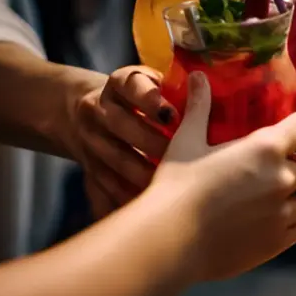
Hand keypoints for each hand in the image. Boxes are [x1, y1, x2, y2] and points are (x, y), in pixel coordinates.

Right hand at [67, 66, 174, 217]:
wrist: (89, 114)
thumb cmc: (140, 98)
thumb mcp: (153, 81)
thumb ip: (176, 87)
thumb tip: (207, 87)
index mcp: (118, 84)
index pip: (132, 86)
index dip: (151, 101)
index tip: (172, 116)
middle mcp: (98, 110)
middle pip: (121, 126)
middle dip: (151, 143)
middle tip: (181, 159)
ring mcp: (89, 142)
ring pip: (112, 162)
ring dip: (141, 177)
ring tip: (170, 190)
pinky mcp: (88, 170)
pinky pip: (101, 190)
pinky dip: (123, 203)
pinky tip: (146, 214)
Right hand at [151, 72, 295, 281]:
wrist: (170, 241)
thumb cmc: (176, 188)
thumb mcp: (187, 141)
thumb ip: (200, 108)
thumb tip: (198, 77)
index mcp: (266, 147)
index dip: (294, 128)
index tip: (282, 133)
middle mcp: (284, 177)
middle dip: (281, 167)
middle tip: (250, 175)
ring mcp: (285, 212)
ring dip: (280, 198)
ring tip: (246, 204)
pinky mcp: (281, 241)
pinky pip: (295, 227)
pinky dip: (281, 225)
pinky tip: (253, 225)